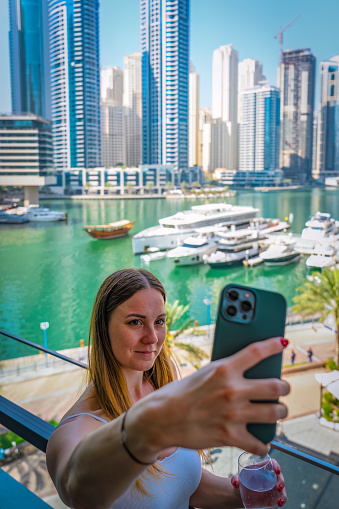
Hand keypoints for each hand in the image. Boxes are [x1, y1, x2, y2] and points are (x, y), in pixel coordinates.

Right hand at [128, 336, 289, 459]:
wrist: (161, 418)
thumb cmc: (180, 393)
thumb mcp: (204, 374)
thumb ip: (226, 373)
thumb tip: (249, 374)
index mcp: (224, 369)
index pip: (257, 351)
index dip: (274, 345)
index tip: (283, 342)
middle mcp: (232, 390)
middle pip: (276, 386)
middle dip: (284, 388)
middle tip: (282, 389)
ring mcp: (233, 414)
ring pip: (275, 412)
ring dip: (280, 412)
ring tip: (277, 411)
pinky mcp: (230, 437)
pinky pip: (260, 444)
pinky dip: (263, 444)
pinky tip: (261, 441)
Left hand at [231, 458, 286, 506]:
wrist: (242, 495)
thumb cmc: (242, 483)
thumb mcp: (238, 480)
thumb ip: (235, 479)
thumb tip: (235, 481)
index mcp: (262, 468)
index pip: (272, 463)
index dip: (276, 465)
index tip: (277, 470)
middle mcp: (270, 476)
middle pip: (279, 476)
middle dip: (281, 481)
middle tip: (278, 487)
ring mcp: (273, 486)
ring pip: (282, 487)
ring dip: (283, 493)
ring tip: (280, 499)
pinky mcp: (274, 496)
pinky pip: (281, 497)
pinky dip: (283, 500)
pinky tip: (280, 503)